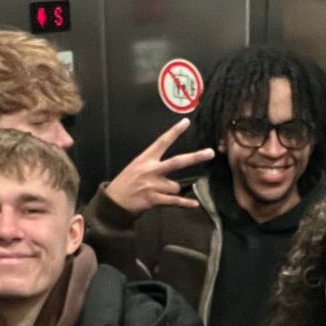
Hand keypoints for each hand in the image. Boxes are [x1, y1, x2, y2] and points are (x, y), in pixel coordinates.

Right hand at [100, 119, 214, 214]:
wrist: (114, 201)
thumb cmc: (127, 181)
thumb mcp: (136, 165)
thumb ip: (153, 163)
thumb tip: (174, 164)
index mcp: (146, 158)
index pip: (162, 142)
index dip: (174, 132)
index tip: (186, 122)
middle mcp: (151, 170)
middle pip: (177, 162)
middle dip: (195, 157)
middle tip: (210, 152)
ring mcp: (153, 185)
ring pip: (176, 186)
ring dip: (173, 190)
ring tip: (160, 192)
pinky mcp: (154, 199)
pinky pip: (174, 201)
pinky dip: (185, 203)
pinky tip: (194, 203)